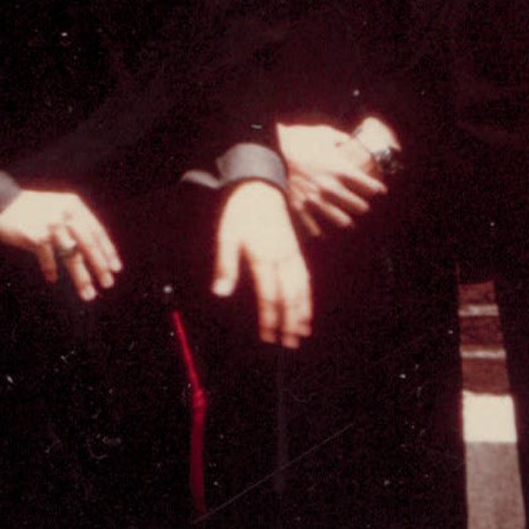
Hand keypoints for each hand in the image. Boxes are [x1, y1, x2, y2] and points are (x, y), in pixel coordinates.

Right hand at [0, 189, 121, 299]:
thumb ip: (74, 222)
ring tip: (88, 293)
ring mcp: (51, 225)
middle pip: (88, 245)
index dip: (108, 250)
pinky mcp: (35, 235)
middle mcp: (65, 214)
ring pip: (71, 256)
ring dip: (81, 277)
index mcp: (75, 206)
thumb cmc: (31, 208)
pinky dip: (50, 270)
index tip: (116, 268)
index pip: (97, 231)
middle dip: (100, 266)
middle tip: (108, 283)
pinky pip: (48, 258)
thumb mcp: (58, 206)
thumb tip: (93, 250)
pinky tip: (53, 280)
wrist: (1, 201)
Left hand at [212, 180, 312, 347]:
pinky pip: (305, 276)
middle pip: (290, 296)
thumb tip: (221, 293)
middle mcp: (282, 257)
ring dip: (302, 311)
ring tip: (302, 331)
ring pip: (302, 288)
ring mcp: (292, 253)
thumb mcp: (226, 236)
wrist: (260, 185)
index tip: (269, 337)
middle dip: (290, 322)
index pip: (270, 296)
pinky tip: (306, 306)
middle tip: (289, 343)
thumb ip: (225, 265)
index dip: (270, 319)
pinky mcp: (295, 249)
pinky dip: (307, 294)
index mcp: (264, 256)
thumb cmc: (240, 211)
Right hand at [275, 120, 387, 235]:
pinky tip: (324, 232)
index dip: (377, 189)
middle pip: (358, 206)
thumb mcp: (324, 133)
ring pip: (340, 220)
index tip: (380, 191)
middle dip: (363, 206)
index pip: (368, 186)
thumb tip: (349, 140)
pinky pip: (314, 226)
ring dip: (347, 221)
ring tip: (350, 223)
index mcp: (340, 169)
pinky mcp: (299, 207)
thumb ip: (341, 138)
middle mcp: (331, 188)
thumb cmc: (299, 140)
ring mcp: (315, 200)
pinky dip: (320, 230)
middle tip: (364, 206)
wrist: (271, 150)